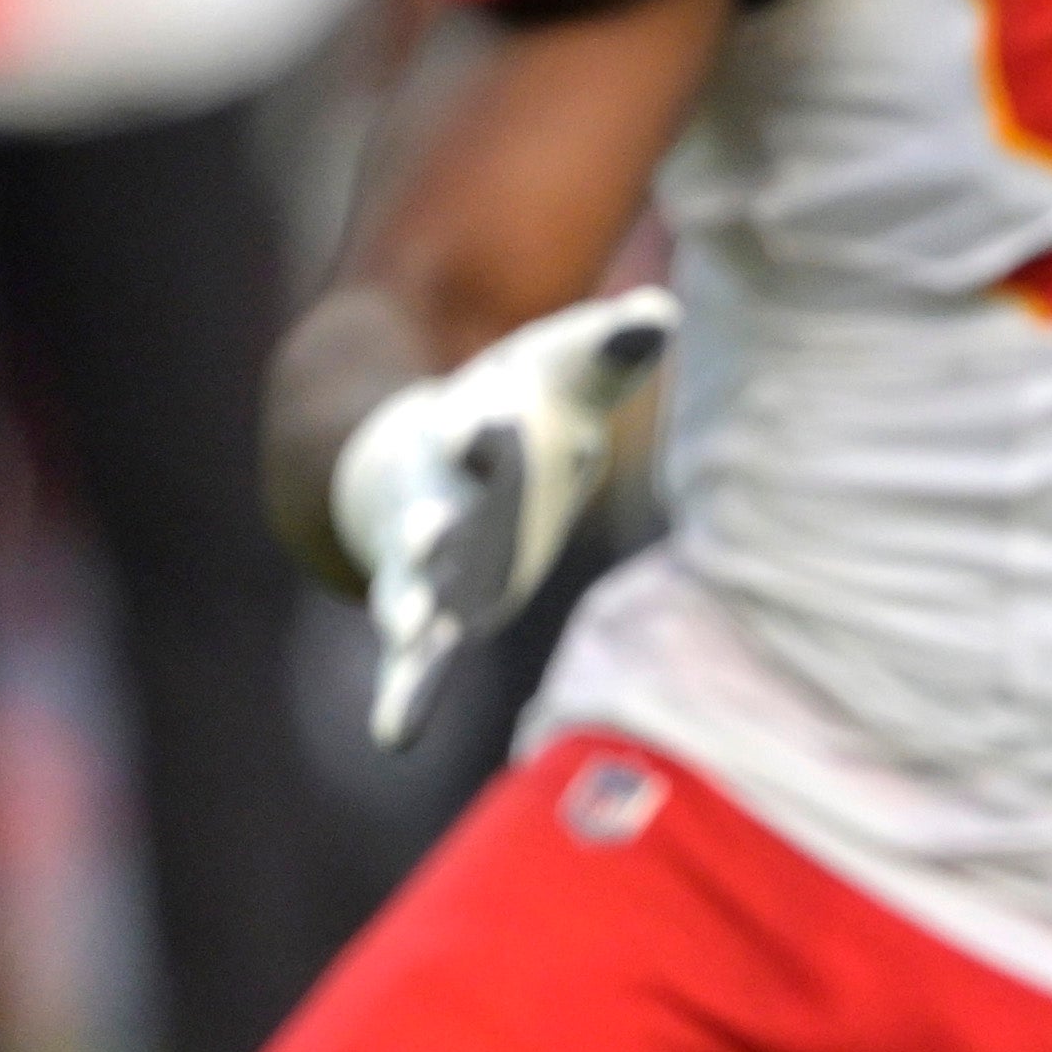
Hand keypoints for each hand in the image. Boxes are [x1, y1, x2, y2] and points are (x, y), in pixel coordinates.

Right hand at [329, 286, 678, 744]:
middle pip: (445, 515)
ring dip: (414, 609)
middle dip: (444, 523)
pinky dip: (403, 693)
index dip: (492, 430)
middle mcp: (445, 498)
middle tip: (434, 529)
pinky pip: (410, 659)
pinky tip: (392, 734)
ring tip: (409, 633)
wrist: (425, 446)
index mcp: (477, 434)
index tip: (495, 423)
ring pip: (416, 589)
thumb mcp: (561, 374)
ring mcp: (427, 560)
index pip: (488, 433)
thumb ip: (610, 351)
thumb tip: (659, 317)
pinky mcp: (426, 607)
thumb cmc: (513, 409)